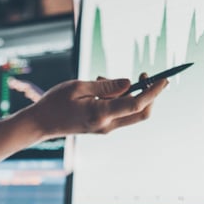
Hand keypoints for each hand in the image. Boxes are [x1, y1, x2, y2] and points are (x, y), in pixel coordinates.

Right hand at [22, 75, 167, 138]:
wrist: (41, 124)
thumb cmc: (55, 102)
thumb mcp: (79, 86)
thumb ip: (105, 86)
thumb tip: (128, 82)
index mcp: (101, 114)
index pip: (136, 104)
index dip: (153, 91)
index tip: (162, 79)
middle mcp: (107, 125)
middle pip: (141, 113)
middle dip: (149, 94)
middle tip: (145, 74)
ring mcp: (105, 128)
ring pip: (130, 112)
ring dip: (127, 93)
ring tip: (101, 79)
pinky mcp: (103, 127)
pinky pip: (119, 112)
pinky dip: (118, 98)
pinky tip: (99, 88)